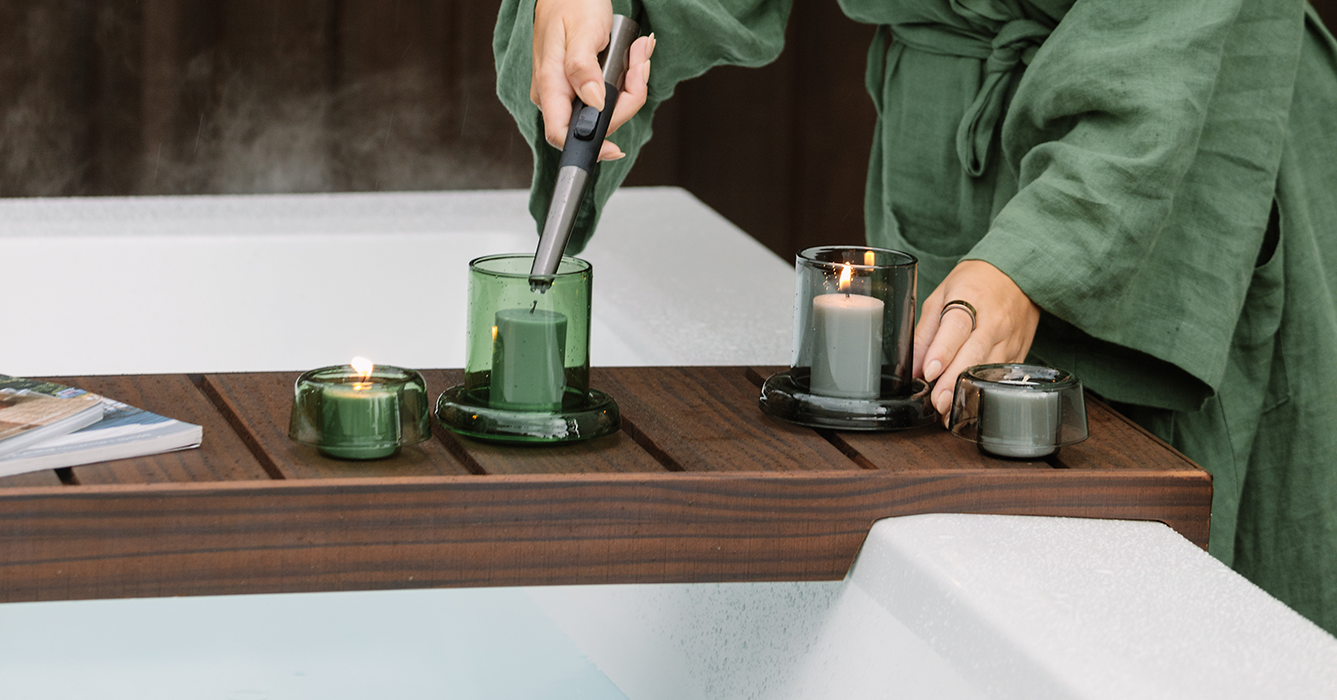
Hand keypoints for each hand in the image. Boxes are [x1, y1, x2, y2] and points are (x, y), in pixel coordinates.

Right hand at [531, 0, 654, 161]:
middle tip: (639, 64)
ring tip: (638, 53)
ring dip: (631, 85)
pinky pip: (609, 95)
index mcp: (550, 85)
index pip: (561, 134)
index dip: (590, 146)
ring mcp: (569, 92)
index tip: (616, 148)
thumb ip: (583, 68)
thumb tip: (594, 103)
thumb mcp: (582, 31)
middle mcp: (556, 95)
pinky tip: (633, 56)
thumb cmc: (571, 3)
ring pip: (608, 109)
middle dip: (626, 99)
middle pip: (596, 123)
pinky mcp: (581, 86)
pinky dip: (627, 79)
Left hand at [913, 260, 1040, 424]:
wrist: (1018, 276)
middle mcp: (993, 320)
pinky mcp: (1019, 353)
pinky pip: (1003, 376)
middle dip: (954, 379)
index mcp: (970, 298)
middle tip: (937, 401)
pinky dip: (986, 392)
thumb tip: (912, 366)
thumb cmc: (974, 283)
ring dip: (968, 391)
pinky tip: (970, 405)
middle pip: (974, 352)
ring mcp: (1010, 338)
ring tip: (948, 412)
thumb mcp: (942, 295)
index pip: (956, 326)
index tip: (928, 371)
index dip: (942, 350)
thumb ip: (926, 330)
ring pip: (990, 369)